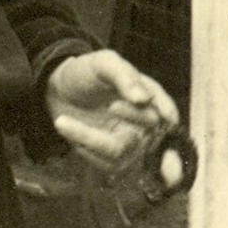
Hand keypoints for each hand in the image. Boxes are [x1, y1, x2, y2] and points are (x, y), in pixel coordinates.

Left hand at [45, 49, 179, 178]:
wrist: (61, 91)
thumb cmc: (88, 74)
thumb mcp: (104, 64)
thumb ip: (125, 76)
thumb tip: (144, 99)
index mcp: (151, 98)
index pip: (167, 112)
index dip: (165, 113)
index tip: (159, 111)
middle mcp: (145, 125)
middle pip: (149, 131)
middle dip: (132, 117)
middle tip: (111, 106)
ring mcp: (130, 145)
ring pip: (119, 152)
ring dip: (91, 138)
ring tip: (63, 121)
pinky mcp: (113, 160)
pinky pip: (104, 164)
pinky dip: (84, 147)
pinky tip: (69, 130)